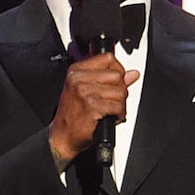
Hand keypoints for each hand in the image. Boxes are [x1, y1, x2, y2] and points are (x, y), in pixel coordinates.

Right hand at [48, 52, 139, 168]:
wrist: (62, 137)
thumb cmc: (72, 116)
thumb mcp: (86, 91)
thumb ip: (110, 80)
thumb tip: (133, 74)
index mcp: (76, 71)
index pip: (108, 58)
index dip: (117, 71)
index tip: (115, 83)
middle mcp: (78, 78)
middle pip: (117, 75)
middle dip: (120, 90)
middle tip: (112, 101)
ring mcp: (84, 91)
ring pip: (120, 91)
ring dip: (120, 104)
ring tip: (110, 111)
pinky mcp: (92, 106)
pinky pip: (118, 106)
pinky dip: (119, 114)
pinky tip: (110, 118)